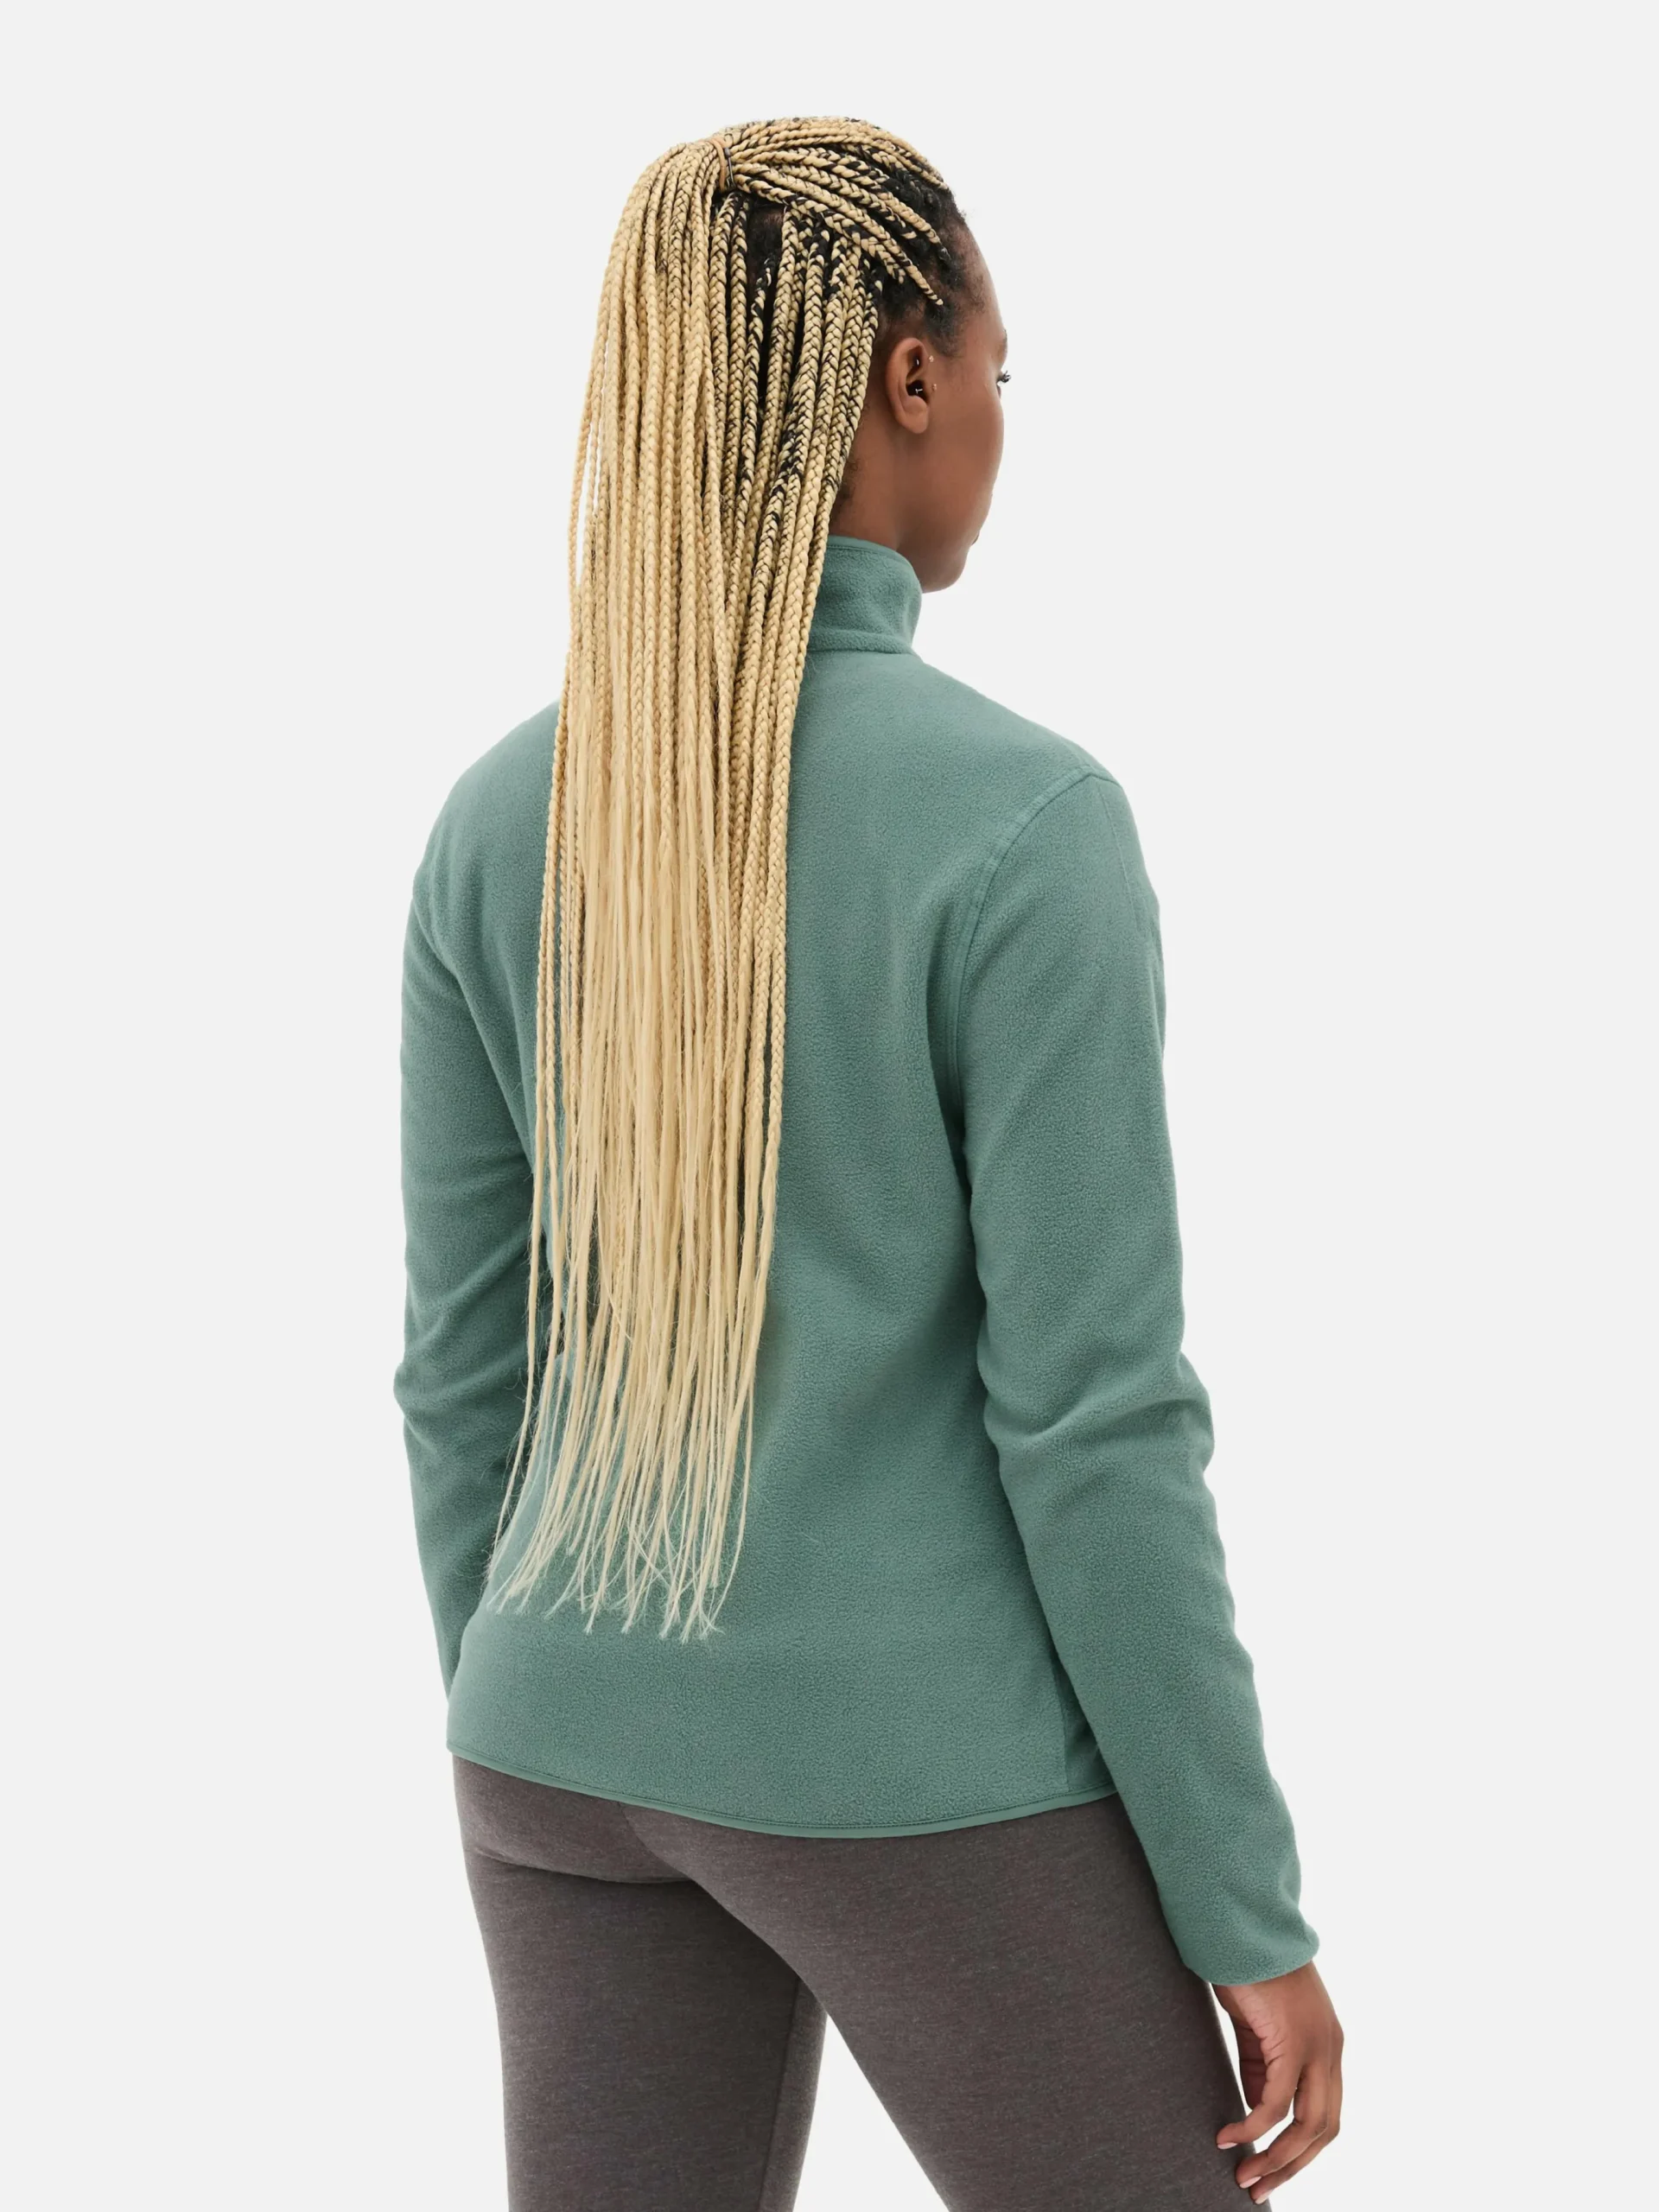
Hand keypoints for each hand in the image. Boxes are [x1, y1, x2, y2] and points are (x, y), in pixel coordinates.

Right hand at [1212, 1958, 1342, 2199]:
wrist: (1244, 1927)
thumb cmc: (1248, 1970)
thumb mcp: (1259, 2028)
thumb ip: (1262, 2066)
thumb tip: (1256, 2111)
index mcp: (1327, 2046)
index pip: (1326, 2114)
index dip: (1302, 2148)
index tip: (1271, 2168)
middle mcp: (1331, 2050)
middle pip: (1324, 2129)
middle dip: (1292, 2165)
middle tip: (1257, 2187)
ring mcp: (1317, 2046)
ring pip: (1307, 2124)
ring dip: (1276, 2156)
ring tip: (1244, 2174)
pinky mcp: (1292, 2041)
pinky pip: (1276, 2101)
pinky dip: (1255, 2127)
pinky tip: (1229, 2136)